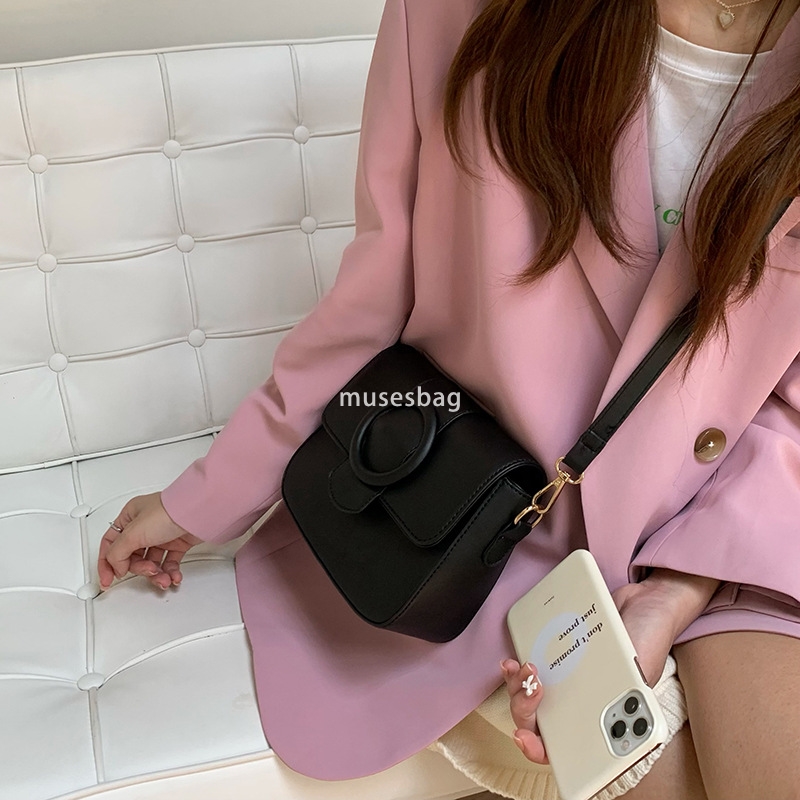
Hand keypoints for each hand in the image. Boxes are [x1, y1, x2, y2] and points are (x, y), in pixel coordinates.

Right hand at [98, 492, 201, 590]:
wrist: (199, 513)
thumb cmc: (168, 513)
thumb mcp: (133, 533)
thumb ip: (117, 553)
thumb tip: (116, 567)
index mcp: (130, 517)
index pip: (110, 543)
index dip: (106, 563)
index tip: (107, 580)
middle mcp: (144, 526)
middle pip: (131, 556)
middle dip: (139, 569)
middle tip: (148, 570)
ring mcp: (161, 535)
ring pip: (151, 562)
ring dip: (156, 574)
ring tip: (164, 578)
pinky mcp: (177, 542)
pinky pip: (168, 563)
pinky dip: (170, 572)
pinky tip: (173, 577)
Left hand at [503, 568, 719, 762]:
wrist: (644, 602)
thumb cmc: (648, 640)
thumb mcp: (642, 673)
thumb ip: (628, 696)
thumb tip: (616, 716)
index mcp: (603, 722)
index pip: (566, 751)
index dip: (540, 750)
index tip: (526, 737)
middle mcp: (581, 708)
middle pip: (539, 724)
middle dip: (525, 709)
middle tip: (533, 686)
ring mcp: (566, 685)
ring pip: (529, 700)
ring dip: (518, 688)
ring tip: (522, 668)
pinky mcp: (556, 662)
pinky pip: (529, 673)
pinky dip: (518, 671)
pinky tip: (515, 660)